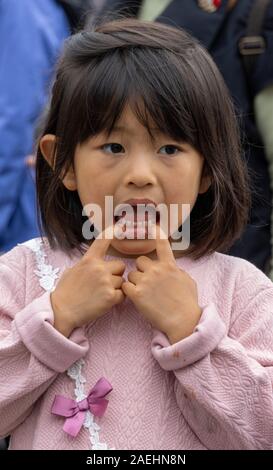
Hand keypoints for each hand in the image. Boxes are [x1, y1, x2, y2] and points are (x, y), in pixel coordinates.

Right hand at [51, 225, 125, 336]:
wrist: (62, 311)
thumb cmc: (65, 292)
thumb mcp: (72, 270)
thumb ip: (87, 264)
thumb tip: (94, 261)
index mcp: (89, 260)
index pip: (103, 241)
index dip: (113, 231)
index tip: (121, 224)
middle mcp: (99, 269)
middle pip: (120, 266)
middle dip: (116, 274)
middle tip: (105, 284)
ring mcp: (106, 282)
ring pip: (122, 281)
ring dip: (116, 287)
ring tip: (101, 295)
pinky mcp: (110, 297)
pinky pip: (123, 294)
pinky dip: (117, 299)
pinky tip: (105, 302)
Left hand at [122, 225, 201, 343]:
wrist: (183, 322)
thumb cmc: (188, 304)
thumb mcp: (188, 282)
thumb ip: (176, 271)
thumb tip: (171, 267)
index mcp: (169, 266)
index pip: (161, 244)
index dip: (156, 233)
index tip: (152, 225)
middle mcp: (156, 270)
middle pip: (140, 262)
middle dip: (142, 270)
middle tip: (148, 283)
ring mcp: (145, 281)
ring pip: (132, 275)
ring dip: (135, 282)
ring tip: (145, 295)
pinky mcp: (136, 294)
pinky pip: (125, 286)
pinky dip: (128, 292)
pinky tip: (136, 298)